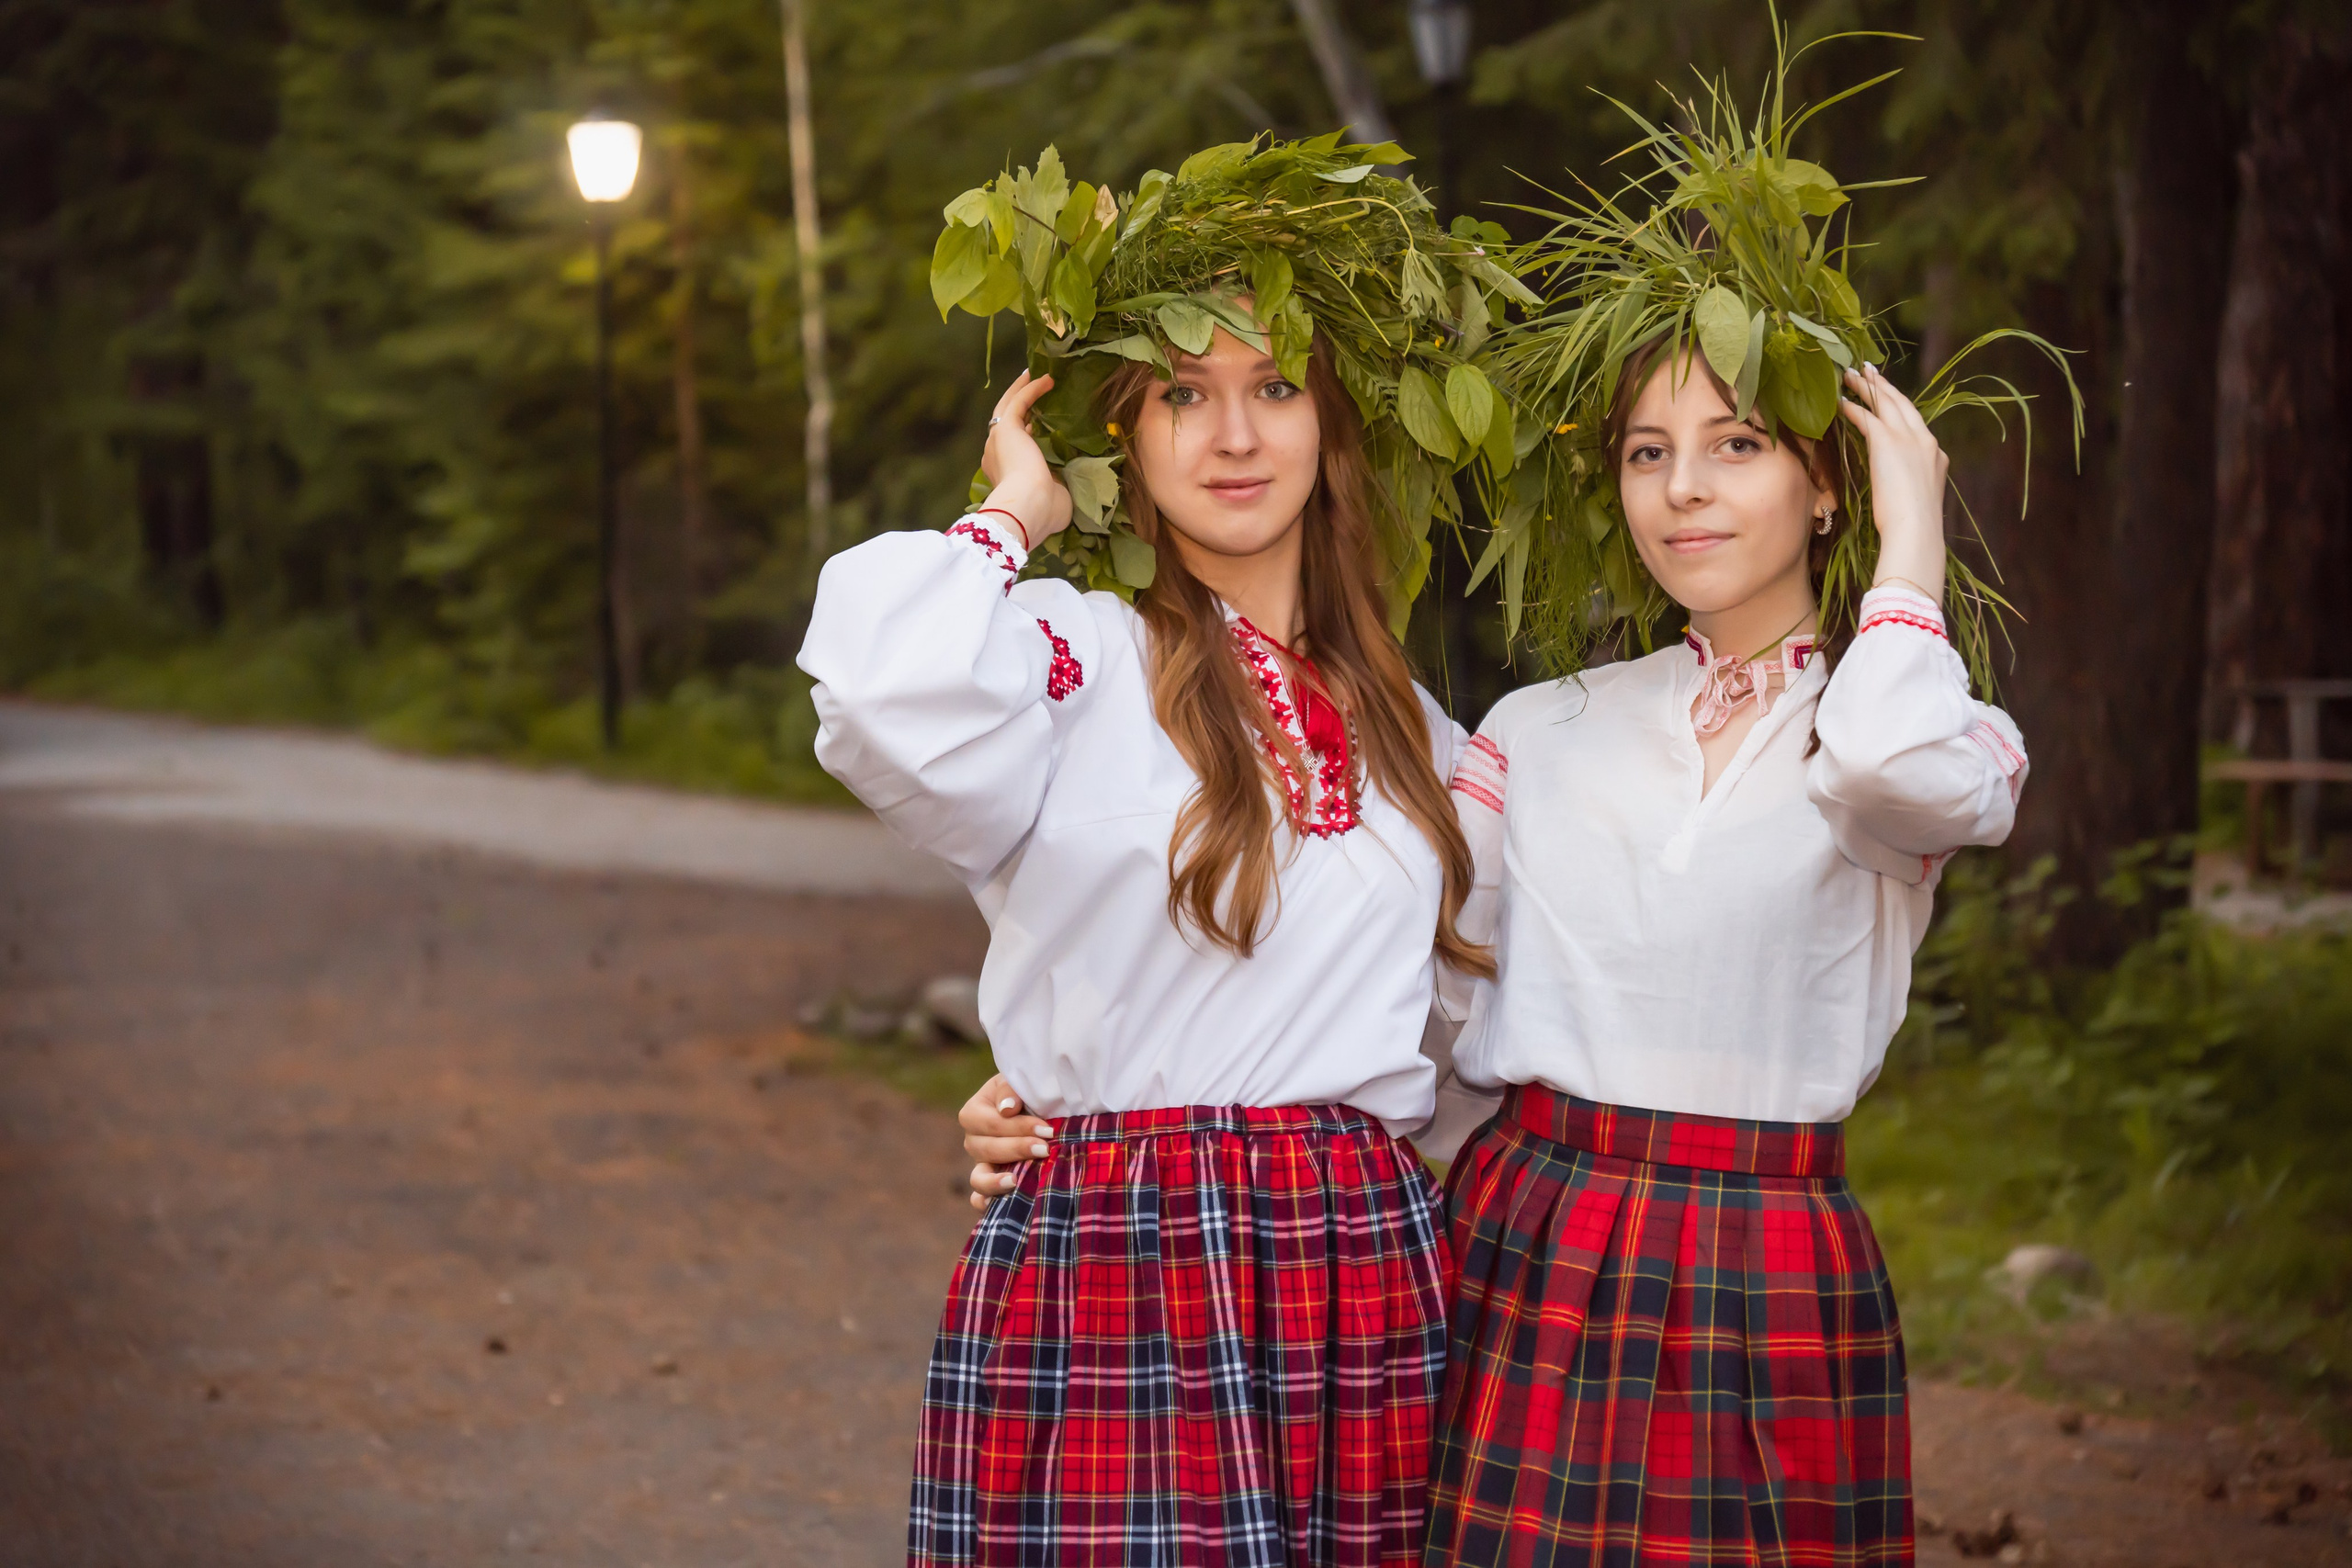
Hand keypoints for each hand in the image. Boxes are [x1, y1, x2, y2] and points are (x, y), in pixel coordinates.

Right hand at [958, 1072, 1052, 1210]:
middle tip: (1044, 1148)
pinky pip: (978, 1198)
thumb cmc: (1028, 1093)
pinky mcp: (991, 1182)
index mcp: (975, 1112)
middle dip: (1016, 1149)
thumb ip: (1010, 1090)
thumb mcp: (1018, 1082)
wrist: (1041, 1107)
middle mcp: (973, 1140)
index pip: (989, 1123)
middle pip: (984, 1149)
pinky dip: (982, 1203)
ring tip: (1015, 1181)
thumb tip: (1007, 1110)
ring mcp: (981, 1164)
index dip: (1017, 1127)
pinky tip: (992, 1206)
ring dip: (994, 1181)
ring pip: (977, 1177)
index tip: (1047, 1129)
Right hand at [978, 372, 1073, 547]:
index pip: (1010, 447)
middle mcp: (994, 455)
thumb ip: (1057, 484)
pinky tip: (1047, 378)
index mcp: (1002, 475)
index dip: (1022, 432)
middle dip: (1017, 404)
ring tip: (1034, 373)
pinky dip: (1031, 388)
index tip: (1034, 423)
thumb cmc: (1043, 512)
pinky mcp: (1006, 429)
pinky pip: (1018, 401)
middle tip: (1030, 387)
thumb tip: (1069, 481)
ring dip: (1021, 389)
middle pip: (1004, 422)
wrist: (1028, 508)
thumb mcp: (1053, 496)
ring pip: (1007, 406)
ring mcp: (997, 441)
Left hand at [1838, 362, 1947, 599]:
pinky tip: (1842, 401)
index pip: (1916, 424)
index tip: (1889, 396)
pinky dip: (1855, 407)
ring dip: (1867, 387)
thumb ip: (1911, 486)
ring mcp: (1909, 439)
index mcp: (1936, 456)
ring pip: (1886, 403)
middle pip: (1903, 404)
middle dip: (1885, 386)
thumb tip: (1899, 490)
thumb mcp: (1918, 501)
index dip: (1900, 407)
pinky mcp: (1888, 442)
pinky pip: (1868, 417)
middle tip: (1869, 370)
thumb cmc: (1914, 527)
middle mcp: (1926, 441)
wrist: (1916, 530)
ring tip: (1851, 374)